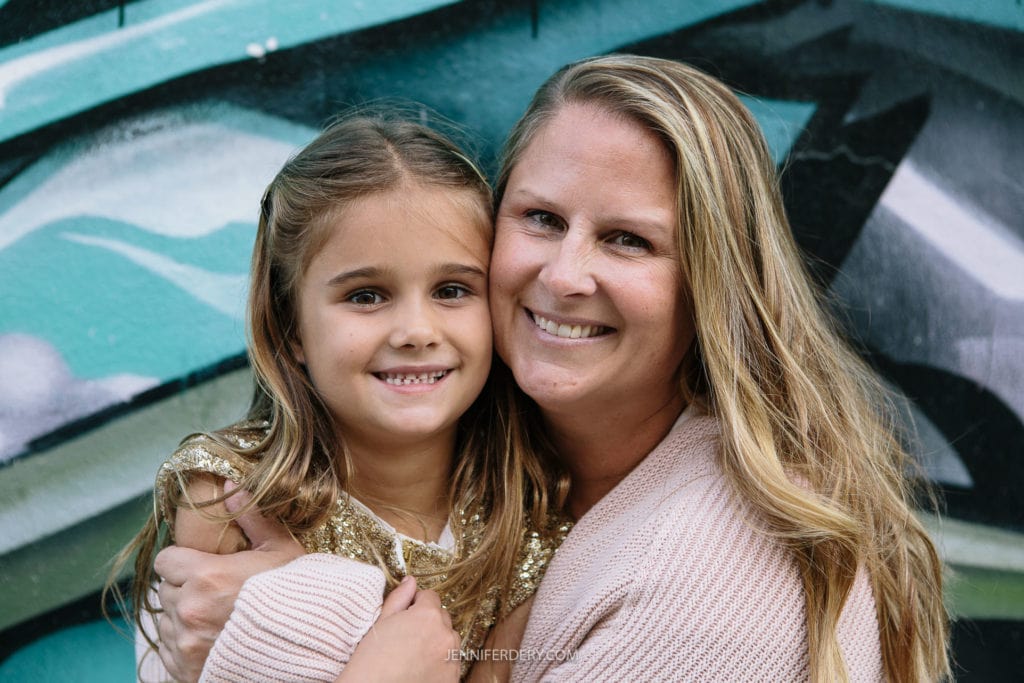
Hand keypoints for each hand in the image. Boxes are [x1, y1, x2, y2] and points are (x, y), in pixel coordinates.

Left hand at [154, 482, 303, 680]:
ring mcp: (186, 645)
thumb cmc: (297, 596)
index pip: (166, 561)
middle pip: (167, 592)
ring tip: (217, 619)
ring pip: (168, 623)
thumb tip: (229, 483)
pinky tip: (215, 641)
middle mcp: (189, 610)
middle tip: (216, 593)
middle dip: (187, 590)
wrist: (308, 644)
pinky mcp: (186, 671)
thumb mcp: (280, 550)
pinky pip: (171, 653)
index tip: (203, 566)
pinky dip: (187, 647)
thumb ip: (251, 516)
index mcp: (206, 576)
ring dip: (185, 618)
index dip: (183, 561)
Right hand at [338, 576, 460, 682]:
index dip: (416, 604)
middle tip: (407, 638)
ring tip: (413, 655)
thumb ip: (399, 599)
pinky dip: (441, 663)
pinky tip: (421, 669)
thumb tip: (410, 581)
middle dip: (428, 623)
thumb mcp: (381, 624)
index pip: (430, 597)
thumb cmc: (371, 663)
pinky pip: (452, 663)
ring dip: (437, 642)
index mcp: (428, 616)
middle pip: (442, 618)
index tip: (405, 616)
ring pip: (449, 640)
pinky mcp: (453, 678)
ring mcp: (452, 659)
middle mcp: (445, 635)